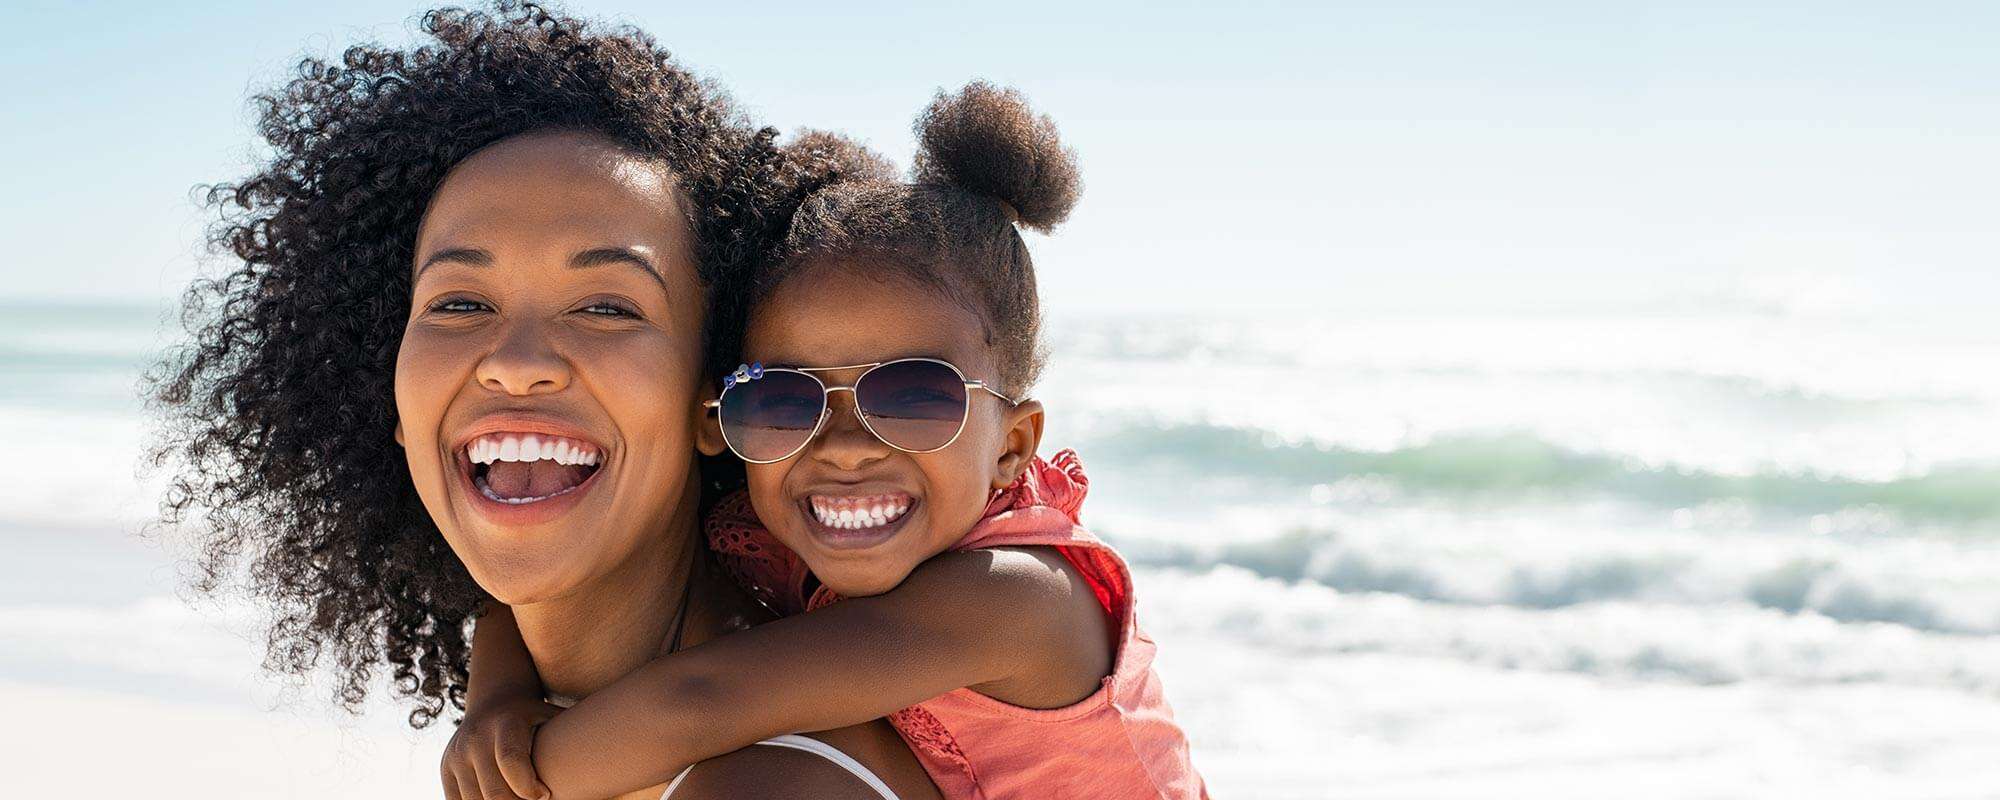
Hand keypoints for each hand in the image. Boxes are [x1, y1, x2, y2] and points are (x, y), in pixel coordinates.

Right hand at [442, 695, 562, 799]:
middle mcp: (476, 739)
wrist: (495, 702)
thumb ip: (570, 736)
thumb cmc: (534, 718)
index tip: (544, 794)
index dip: (528, 786)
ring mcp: (457, 755)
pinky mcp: (446, 769)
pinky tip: (498, 799)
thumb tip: (605, 760)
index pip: (511, 760)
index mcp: (506, 724)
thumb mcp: (552, 718)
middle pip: (494, 792)